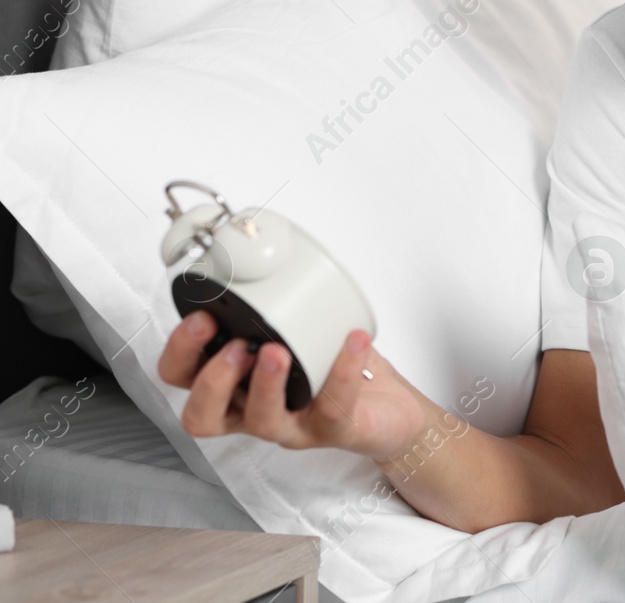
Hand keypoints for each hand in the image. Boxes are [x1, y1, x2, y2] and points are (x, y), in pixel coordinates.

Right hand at [157, 310, 430, 461]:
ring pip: (260, 420)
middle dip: (211, 378)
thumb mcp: (298, 328)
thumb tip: (270, 249)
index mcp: (235, 382)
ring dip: (265, 383)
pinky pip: (333, 407)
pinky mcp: (333, 429)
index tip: (201, 316)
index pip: (183, 377)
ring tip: (279, 350)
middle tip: (235, 344)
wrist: (389, 409)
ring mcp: (292, 425)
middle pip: (202, 415)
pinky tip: (353, 342)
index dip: (181, 351)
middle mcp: (254, 408)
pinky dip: (342, 371)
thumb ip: (276, 300)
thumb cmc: (334, 366)